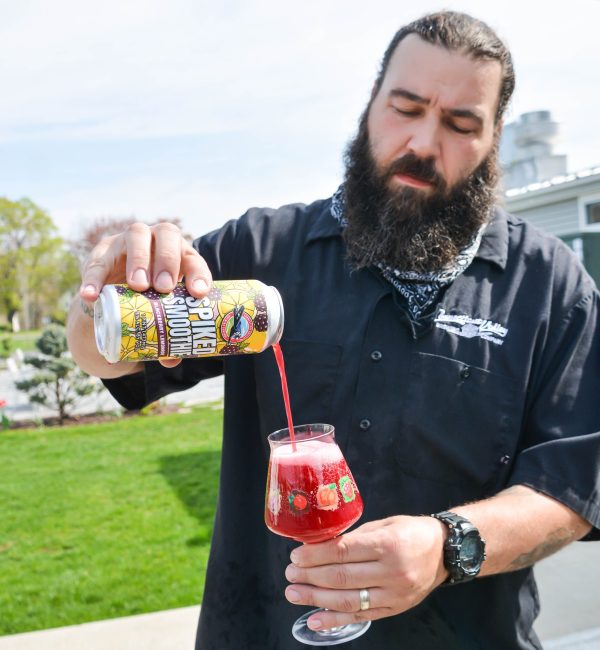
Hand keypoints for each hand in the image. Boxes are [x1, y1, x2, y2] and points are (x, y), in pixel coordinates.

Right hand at [79, 222, 211, 367]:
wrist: (117, 289)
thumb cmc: (151, 299)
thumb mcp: (161, 311)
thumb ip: (168, 331)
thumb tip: (171, 360)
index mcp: (181, 255)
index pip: (194, 259)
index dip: (198, 274)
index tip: (198, 293)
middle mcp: (158, 240)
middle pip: (166, 234)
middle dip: (167, 260)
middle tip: (163, 287)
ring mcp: (130, 241)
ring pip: (136, 235)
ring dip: (139, 260)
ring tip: (138, 286)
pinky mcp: (103, 251)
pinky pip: (98, 260)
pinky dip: (94, 279)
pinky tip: (91, 297)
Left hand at [284, 515, 447, 630]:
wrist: (444, 552)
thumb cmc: (410, 532)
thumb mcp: (384, 524)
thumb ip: (354, 536)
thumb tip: (319, 544)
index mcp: (387, 544)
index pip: (343, 551)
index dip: (315, 555)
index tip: (296, 555)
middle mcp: (391, 571)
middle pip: (342, 577)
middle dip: (310, 576)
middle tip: (290, 574)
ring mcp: (394, 594)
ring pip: (348, 600)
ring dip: (316, 599)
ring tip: (294, 594)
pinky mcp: (394, 609)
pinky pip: (360, 617)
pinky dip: (335, 620)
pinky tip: (315, 620)